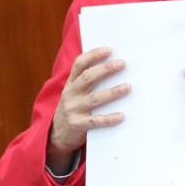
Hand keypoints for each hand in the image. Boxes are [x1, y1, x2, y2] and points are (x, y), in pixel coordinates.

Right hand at [48, 47, 128, 169]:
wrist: (56, 135)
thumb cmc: (73, 110)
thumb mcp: (74, 93)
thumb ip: (87, 82)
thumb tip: (113, 68)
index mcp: (70, 84)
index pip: (79, 64)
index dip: (93, 55)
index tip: (109, 50)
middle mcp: (70, 94)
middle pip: (87, 78)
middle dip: (105, 69)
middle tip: (122, 63)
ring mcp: (73, 110)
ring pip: (94, 99)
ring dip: (112, 92)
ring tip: (127, 87)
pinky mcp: (77, 125)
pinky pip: (95, 121)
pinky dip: (109, 118)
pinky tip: (121, 116)